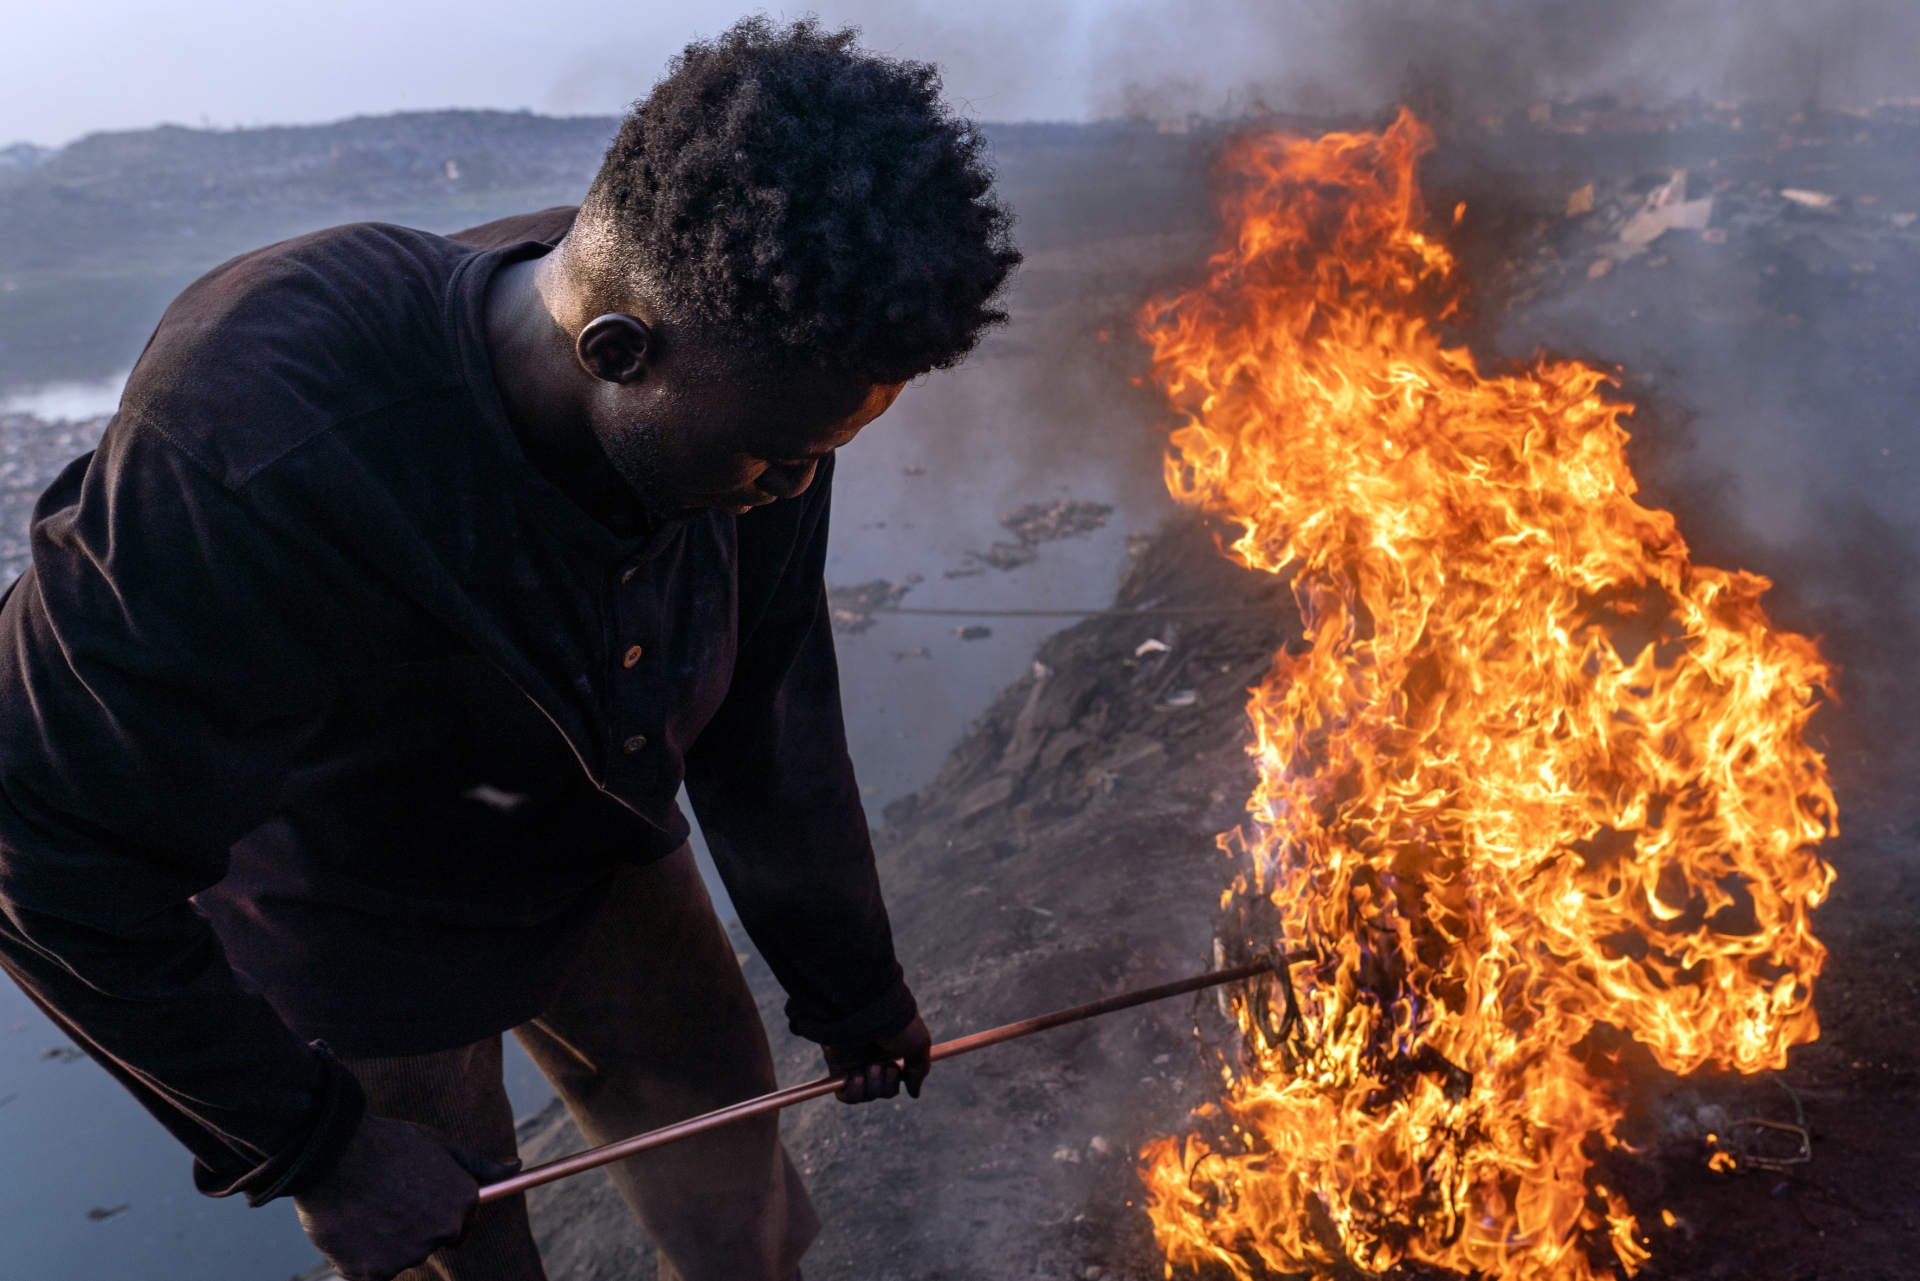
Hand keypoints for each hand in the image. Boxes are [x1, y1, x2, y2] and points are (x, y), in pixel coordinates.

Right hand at [294, 1114, 519, 1280]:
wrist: (333, 1152)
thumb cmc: (387, 1144)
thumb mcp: (440, 1145)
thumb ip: (479, 1164)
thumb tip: (517, 1167)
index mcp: (462, 1201)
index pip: (458, 1225)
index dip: (433, 1211)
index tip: (413, 1198)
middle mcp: (444, 1231)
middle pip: (429, 1242)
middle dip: (410, 1227)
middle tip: (383, 1199)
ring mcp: (411, 1254)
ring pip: (400, 1257)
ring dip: (384, 1242)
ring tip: (365, 1208)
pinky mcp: (377, 1272)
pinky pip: (372, 1272)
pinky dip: (360, 1257)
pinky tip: (351, 1227)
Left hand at [822, 1013, 931, 1103]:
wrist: (866, 1011)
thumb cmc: (896, 1025)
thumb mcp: (919, 1044)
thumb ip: (919, 1070)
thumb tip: (914, 1093)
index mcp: (892, 1052)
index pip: (895, 1080)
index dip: (896, 1082)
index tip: (898, 1069)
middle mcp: (873, 1058)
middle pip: (883, 1091)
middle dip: (887, 1085)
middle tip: (885, 1066)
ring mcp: (855, 1063)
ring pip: (867, 1094)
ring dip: (872, 1087)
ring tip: (870, 1067)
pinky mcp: (838, 1068)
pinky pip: (845, 1096)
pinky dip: (853, 1094)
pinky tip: (857, 1079)